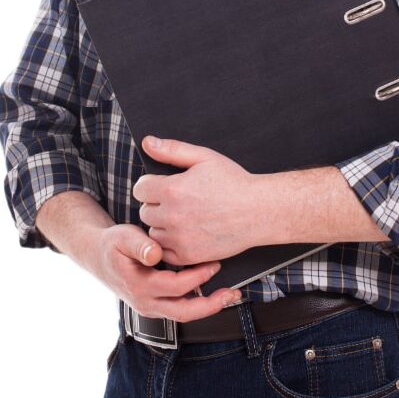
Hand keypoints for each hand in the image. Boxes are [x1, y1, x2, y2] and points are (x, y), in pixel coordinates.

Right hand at [92, 222, 241, 320]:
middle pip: (184, 312)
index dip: (197, 277)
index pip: (176, 287)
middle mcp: (146, 302)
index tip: (214, 263)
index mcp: (139, 286)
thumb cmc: (113, 245)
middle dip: (211, 305)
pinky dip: (198, 302)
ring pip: (183, 314)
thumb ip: (139, 245)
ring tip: (229, 295)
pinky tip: (212, 291)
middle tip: (232, 293)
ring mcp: (151, 306)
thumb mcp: (122, 237)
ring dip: (208, 306)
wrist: (99, 257)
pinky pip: (180, 308)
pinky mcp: (156, 304)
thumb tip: (155, 254)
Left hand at [133, 136, 257, 265]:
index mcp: (173, 189)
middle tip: (178, 201)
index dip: (151, 185)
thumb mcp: (204, 157)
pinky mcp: (189, 255)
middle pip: (144, 211)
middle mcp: (172, 216)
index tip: (164, 185)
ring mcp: (179, 238)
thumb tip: (147, 143)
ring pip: (153, 232)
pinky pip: (165, 252)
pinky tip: (186, 233)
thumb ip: (172, 150)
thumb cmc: (234, 182)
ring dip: (162, 225)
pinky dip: (171, 244)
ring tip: (183, 217)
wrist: (258, 211)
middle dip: (156, 205)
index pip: (140, 189)